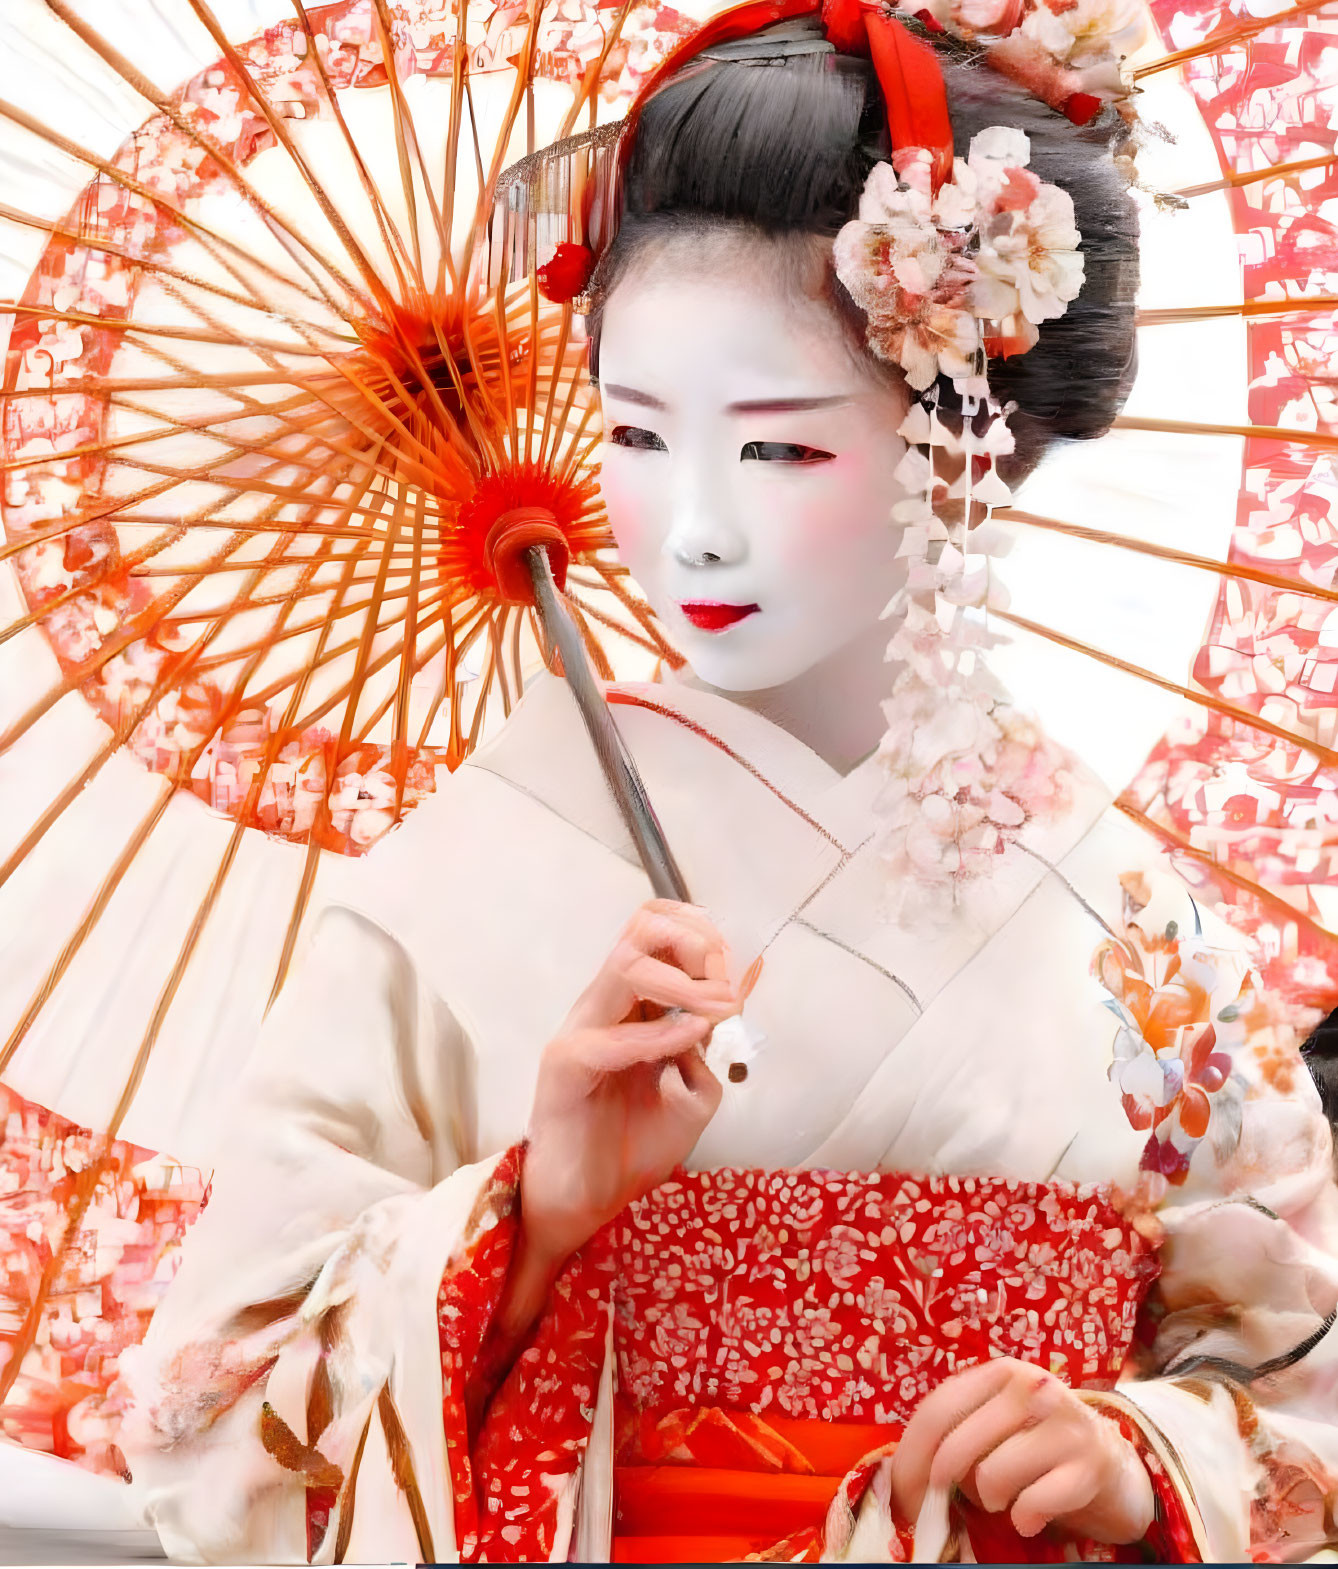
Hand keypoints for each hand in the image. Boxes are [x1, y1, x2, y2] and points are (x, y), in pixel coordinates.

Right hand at [519, 899, 734, 1273]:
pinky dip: (660, 1034)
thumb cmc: (632, 1146)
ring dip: (685, 983)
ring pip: (625, 967)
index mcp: (627, 1006)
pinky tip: (693, 1038)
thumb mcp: (693, 1090)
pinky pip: (612, 1039)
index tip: (736, 971)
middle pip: (641, 931)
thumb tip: (735, 999)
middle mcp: (601, 1008)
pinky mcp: (565, 1069)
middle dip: (696, 945)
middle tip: (727, 985)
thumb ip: (710, 1045)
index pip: (655, 931)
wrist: (586, 1205)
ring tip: (721, 1009)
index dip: (701, 936)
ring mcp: (579, 1032)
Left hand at [890, 1359, 1154, 1544]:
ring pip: (992, 1476)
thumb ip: (956, 1434)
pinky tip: (1030, 1514)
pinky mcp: (1090, 1465)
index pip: (936, 1410)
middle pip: (957, 1445)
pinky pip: (1032, 1503)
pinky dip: (1024, 1518)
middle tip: (941, 1507)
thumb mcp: (995, 1424)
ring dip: (990, 1499)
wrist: (1111, 1461)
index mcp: (1000, 1372)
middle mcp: (1032, 1387)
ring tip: (1004, 1497)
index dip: (911, 1456)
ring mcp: (1064, 1423)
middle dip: (938, 1487)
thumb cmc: (1035, 1444)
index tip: (901, 1492)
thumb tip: (906, 1481)